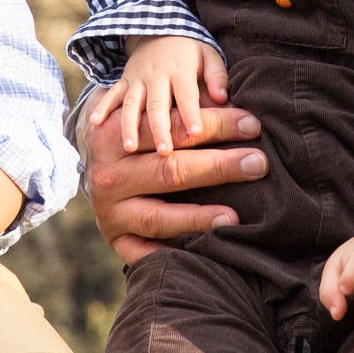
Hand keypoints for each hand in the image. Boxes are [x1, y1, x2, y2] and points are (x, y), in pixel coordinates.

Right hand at [82, 99, 265, 264]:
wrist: (95, 161)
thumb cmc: (138, 130)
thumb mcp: (151, 108)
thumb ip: (189, 101)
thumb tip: (231, 96)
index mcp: (112, 133)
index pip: (172, 127)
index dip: (215, 123)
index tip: (252, 123)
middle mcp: (107, 174)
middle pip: (168, 169)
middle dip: (218, 166)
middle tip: (258, 163)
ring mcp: (109, 211)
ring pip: (157, 217)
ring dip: (197, 217)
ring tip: (233, 217)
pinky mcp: (115, 239)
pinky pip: (144, 254)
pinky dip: (172, 256)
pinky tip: (204, 255)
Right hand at [87, 36, 230, 154]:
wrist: (160, 29)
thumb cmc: (190, 52)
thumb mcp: (208, 55)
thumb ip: (217, 76)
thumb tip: (222, 97)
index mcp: (180, 71)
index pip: (186, 94)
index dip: (191, 113)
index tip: (196, 133)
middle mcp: (156, 76)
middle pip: (157, 104)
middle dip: (159, 127)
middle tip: (165, 151)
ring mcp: (137, 79)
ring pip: (132, 103)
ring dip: (130, 125)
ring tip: (130, 146)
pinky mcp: (123, 81)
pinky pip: (111, 94)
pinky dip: (103, 107)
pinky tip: (95, 123)